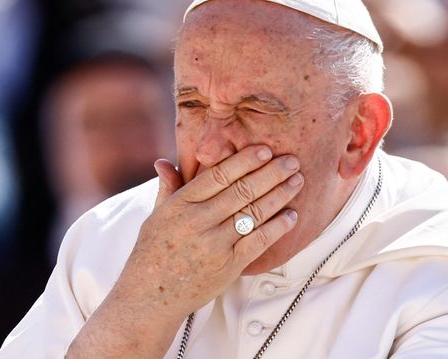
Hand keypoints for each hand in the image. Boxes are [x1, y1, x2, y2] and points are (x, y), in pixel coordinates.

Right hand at [68, 145, 303, 357]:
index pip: (218, 175)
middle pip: (242, 190)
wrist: (149, 298)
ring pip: (254, 213)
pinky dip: (278, 228)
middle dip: (271, 173)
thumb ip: (168, 188)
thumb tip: (164, 161)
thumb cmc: (152, 253)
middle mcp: (198, 222)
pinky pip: (259, 242)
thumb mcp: (155, 216)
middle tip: (292, 160)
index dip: (245, 160)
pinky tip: (291, 216)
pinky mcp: (228, 266)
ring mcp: (214, 245)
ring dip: (280, 195)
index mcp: (180, 204)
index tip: (265, 149)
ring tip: (297, 182)